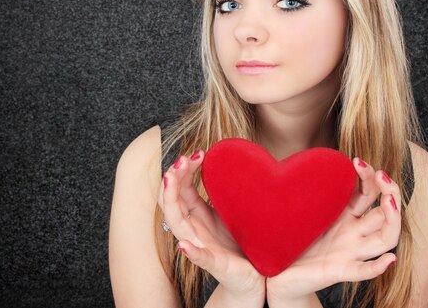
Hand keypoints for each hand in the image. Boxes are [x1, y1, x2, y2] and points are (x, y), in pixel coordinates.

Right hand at [158, 151, 265, 305]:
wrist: (257, 275)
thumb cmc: (241, 240)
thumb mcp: (231, 208)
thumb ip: (222, 189)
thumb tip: (225, 158)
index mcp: (197, 214)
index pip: (180, 187)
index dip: (183, 169)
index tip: (198, 153)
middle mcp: (193, 228)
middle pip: (171, 201)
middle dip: (172, 178)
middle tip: (182, 159)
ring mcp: (202, 246)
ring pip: (177, 225)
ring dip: (171, 202)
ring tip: (170, 180)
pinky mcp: (216, 265)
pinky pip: (200, 258)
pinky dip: (191, 252)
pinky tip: (185, 245)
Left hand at [266, 158, 400, 304]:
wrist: (276, 271)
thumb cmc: (290, 237)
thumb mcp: (300, 208)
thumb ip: (306, 188)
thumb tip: (299, 157)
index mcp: (345, 216)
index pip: (368, 193)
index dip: (369, 177)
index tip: (356, 160)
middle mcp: (353, 233)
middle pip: (385, 213)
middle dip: (389, 191)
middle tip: (381, 175)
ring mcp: (349, 253)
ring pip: (384, 240)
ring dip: (392, 220)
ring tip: (389, 202)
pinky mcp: (339, 271)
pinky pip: (363, 271)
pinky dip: (378, 267)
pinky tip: (389, 259)